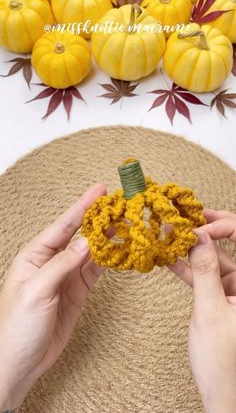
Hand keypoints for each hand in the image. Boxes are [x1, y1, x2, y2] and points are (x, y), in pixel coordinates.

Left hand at [0, 183, 105, 411]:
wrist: (20, 362)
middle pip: (80, 234)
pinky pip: (96, 271)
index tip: (100, 190)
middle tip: (120, 204)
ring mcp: (67, 276)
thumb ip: (62, 265)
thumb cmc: (16, 326)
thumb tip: (86, 242)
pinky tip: (120, 250)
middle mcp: (52, 262)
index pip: (62, 225)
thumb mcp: (36, 292)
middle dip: (99, 219)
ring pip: (91, 251)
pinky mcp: (78, 292)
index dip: (82, 207)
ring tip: (127, 223)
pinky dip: (109, 260)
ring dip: (108, 238)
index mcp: (35, 255)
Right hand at [169, 209, 235, 412]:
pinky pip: (204, 275)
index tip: (197, 228)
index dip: (223, 226)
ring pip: (213, 258)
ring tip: (171, 234)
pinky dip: (188, 267)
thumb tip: (199, 237)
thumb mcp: (210, 312)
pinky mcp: (221, 296)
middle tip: (186, 215)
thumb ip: (204, 272)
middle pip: (230, 244)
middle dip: (207, 228)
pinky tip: (171, 257)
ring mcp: (234, 289)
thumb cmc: (222, 361)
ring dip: (191, 247)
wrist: (222, 392)